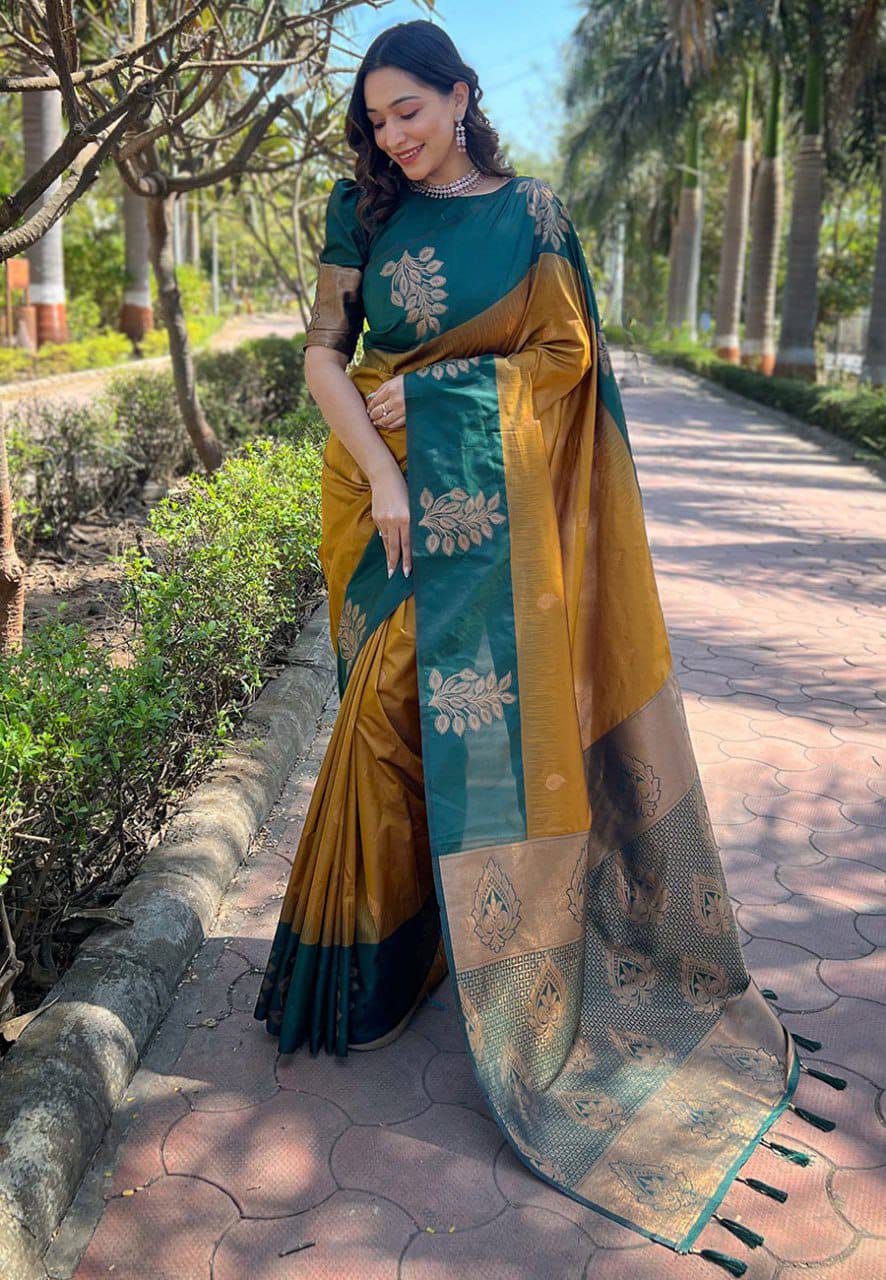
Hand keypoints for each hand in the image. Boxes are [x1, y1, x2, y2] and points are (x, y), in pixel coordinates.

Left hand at [366, 375, 405, 429]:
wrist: (427, 387)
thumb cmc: (410, 382)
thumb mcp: (395, 380)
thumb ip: (382, 388)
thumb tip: (371, 397)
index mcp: (390, 389)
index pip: (375, 401)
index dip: (370, 406)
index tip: (369, 409)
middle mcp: (395, 401)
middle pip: (378, 412)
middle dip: (373, 415)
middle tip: (371, 416)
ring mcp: (402, 410)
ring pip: (385, 420)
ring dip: (379, 422)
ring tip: (376, 422)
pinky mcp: (408, 416)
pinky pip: (395, 424)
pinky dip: (388, 425)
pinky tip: (386, 424)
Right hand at [370, 460, 411, 577]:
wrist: (384, 476)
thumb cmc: (404, 488)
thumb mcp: (412, 504)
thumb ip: (412, 521)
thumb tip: (413, 539)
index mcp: (406, 518)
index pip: (408, 544)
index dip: (408, 559)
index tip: (408, 572)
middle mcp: (394, 521)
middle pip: (394, 546)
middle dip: (395, 562)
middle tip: (394, 575)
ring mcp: (383, 520)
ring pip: (387, 541)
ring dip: (389, 555)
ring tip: (390, 567)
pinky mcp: (376, 517)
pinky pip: (383, 533)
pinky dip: (386, 540)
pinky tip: (388, 548)